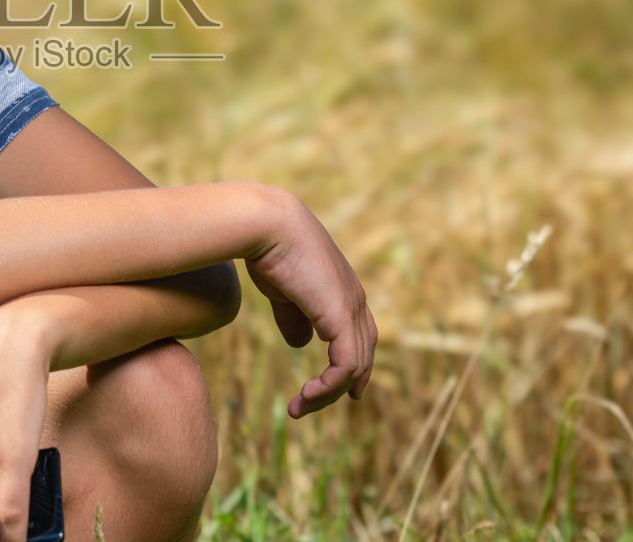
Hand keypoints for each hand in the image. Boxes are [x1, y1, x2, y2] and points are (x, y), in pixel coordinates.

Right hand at [245, 189, 376, 416]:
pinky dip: (327, 387)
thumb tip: (300, 344)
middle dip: (345, 385)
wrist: (268, 225)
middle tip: (315, 404)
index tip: (337, 389)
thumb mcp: (282, 292)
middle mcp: (356, 300)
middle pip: (364, 355)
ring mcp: (352, 309)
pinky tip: (305, 395)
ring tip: (299, 407)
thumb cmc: (269, 249)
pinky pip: (345, 367)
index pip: (361, 336)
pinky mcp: (341, 318)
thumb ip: (293, 318)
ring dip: (328, 394)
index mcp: (344, 291)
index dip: (354, 364)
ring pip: (356, 367)